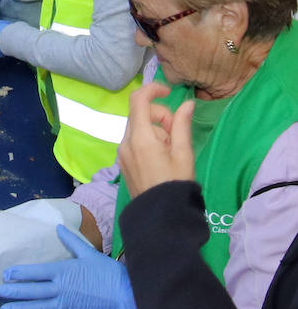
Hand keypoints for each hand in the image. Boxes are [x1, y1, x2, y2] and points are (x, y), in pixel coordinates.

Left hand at [0, 225, 138, 308]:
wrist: (123, 295)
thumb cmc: (106, 272)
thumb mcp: (87, 253)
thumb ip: (70, 241)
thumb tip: (58, 225)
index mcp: (63, 271)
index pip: (36, 272)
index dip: (19, 274)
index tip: (7, 274)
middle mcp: (60, 289)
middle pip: (32, 291)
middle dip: (14, 291)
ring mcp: (64, 305)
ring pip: (37, 308)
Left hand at [117, 81, 194, 198]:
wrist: (160, 219)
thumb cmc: (176, 186)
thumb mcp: (183, 155)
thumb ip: (182, 126)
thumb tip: (186, 104)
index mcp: (140, 137)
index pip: (138, 100)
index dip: (153, 89)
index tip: (169, 92)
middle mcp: (126, 141)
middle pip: (140, 113)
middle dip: (160, 116)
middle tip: (176, 136)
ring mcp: (122, 152)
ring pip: (138, 127)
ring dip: (155, 130)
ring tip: (170, 152)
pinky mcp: (123, 161)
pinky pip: (134, 140)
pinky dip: (148, 140)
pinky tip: (160, 159)